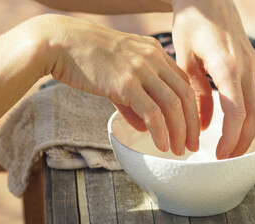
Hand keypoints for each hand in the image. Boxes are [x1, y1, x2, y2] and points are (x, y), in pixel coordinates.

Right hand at [48, 15, 199, 154]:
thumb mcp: (118, 73)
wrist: (62, 42)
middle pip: (185, 95)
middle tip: (192, 144)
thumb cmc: (88, 57)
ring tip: (179, 150)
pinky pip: (152, 112)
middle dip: (192, 124)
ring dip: (180, 132)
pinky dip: (160, 132)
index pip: (183, 83)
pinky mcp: (126, 83)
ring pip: (173, 105)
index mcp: (155, 53)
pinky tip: (162, 145)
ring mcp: (141, 70)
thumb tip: (144, 127)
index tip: (191, 127)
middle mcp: (153, 59)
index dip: (191, 108)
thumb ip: (133, 101)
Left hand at [172, 0, 254, 158]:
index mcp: (228, 67)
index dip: (230, 138)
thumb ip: (196, 94)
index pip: (236, 113)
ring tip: (234, 147)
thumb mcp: (185, 60)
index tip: (219, 154)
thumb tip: (203, 125)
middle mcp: (246, 68)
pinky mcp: (252, 64)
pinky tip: (238, 125)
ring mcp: (253, 65)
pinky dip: (250, 115)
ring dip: (249, 131)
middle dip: (242, 141)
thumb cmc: (192, 24)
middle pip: (254, 115)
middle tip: (228, 158)